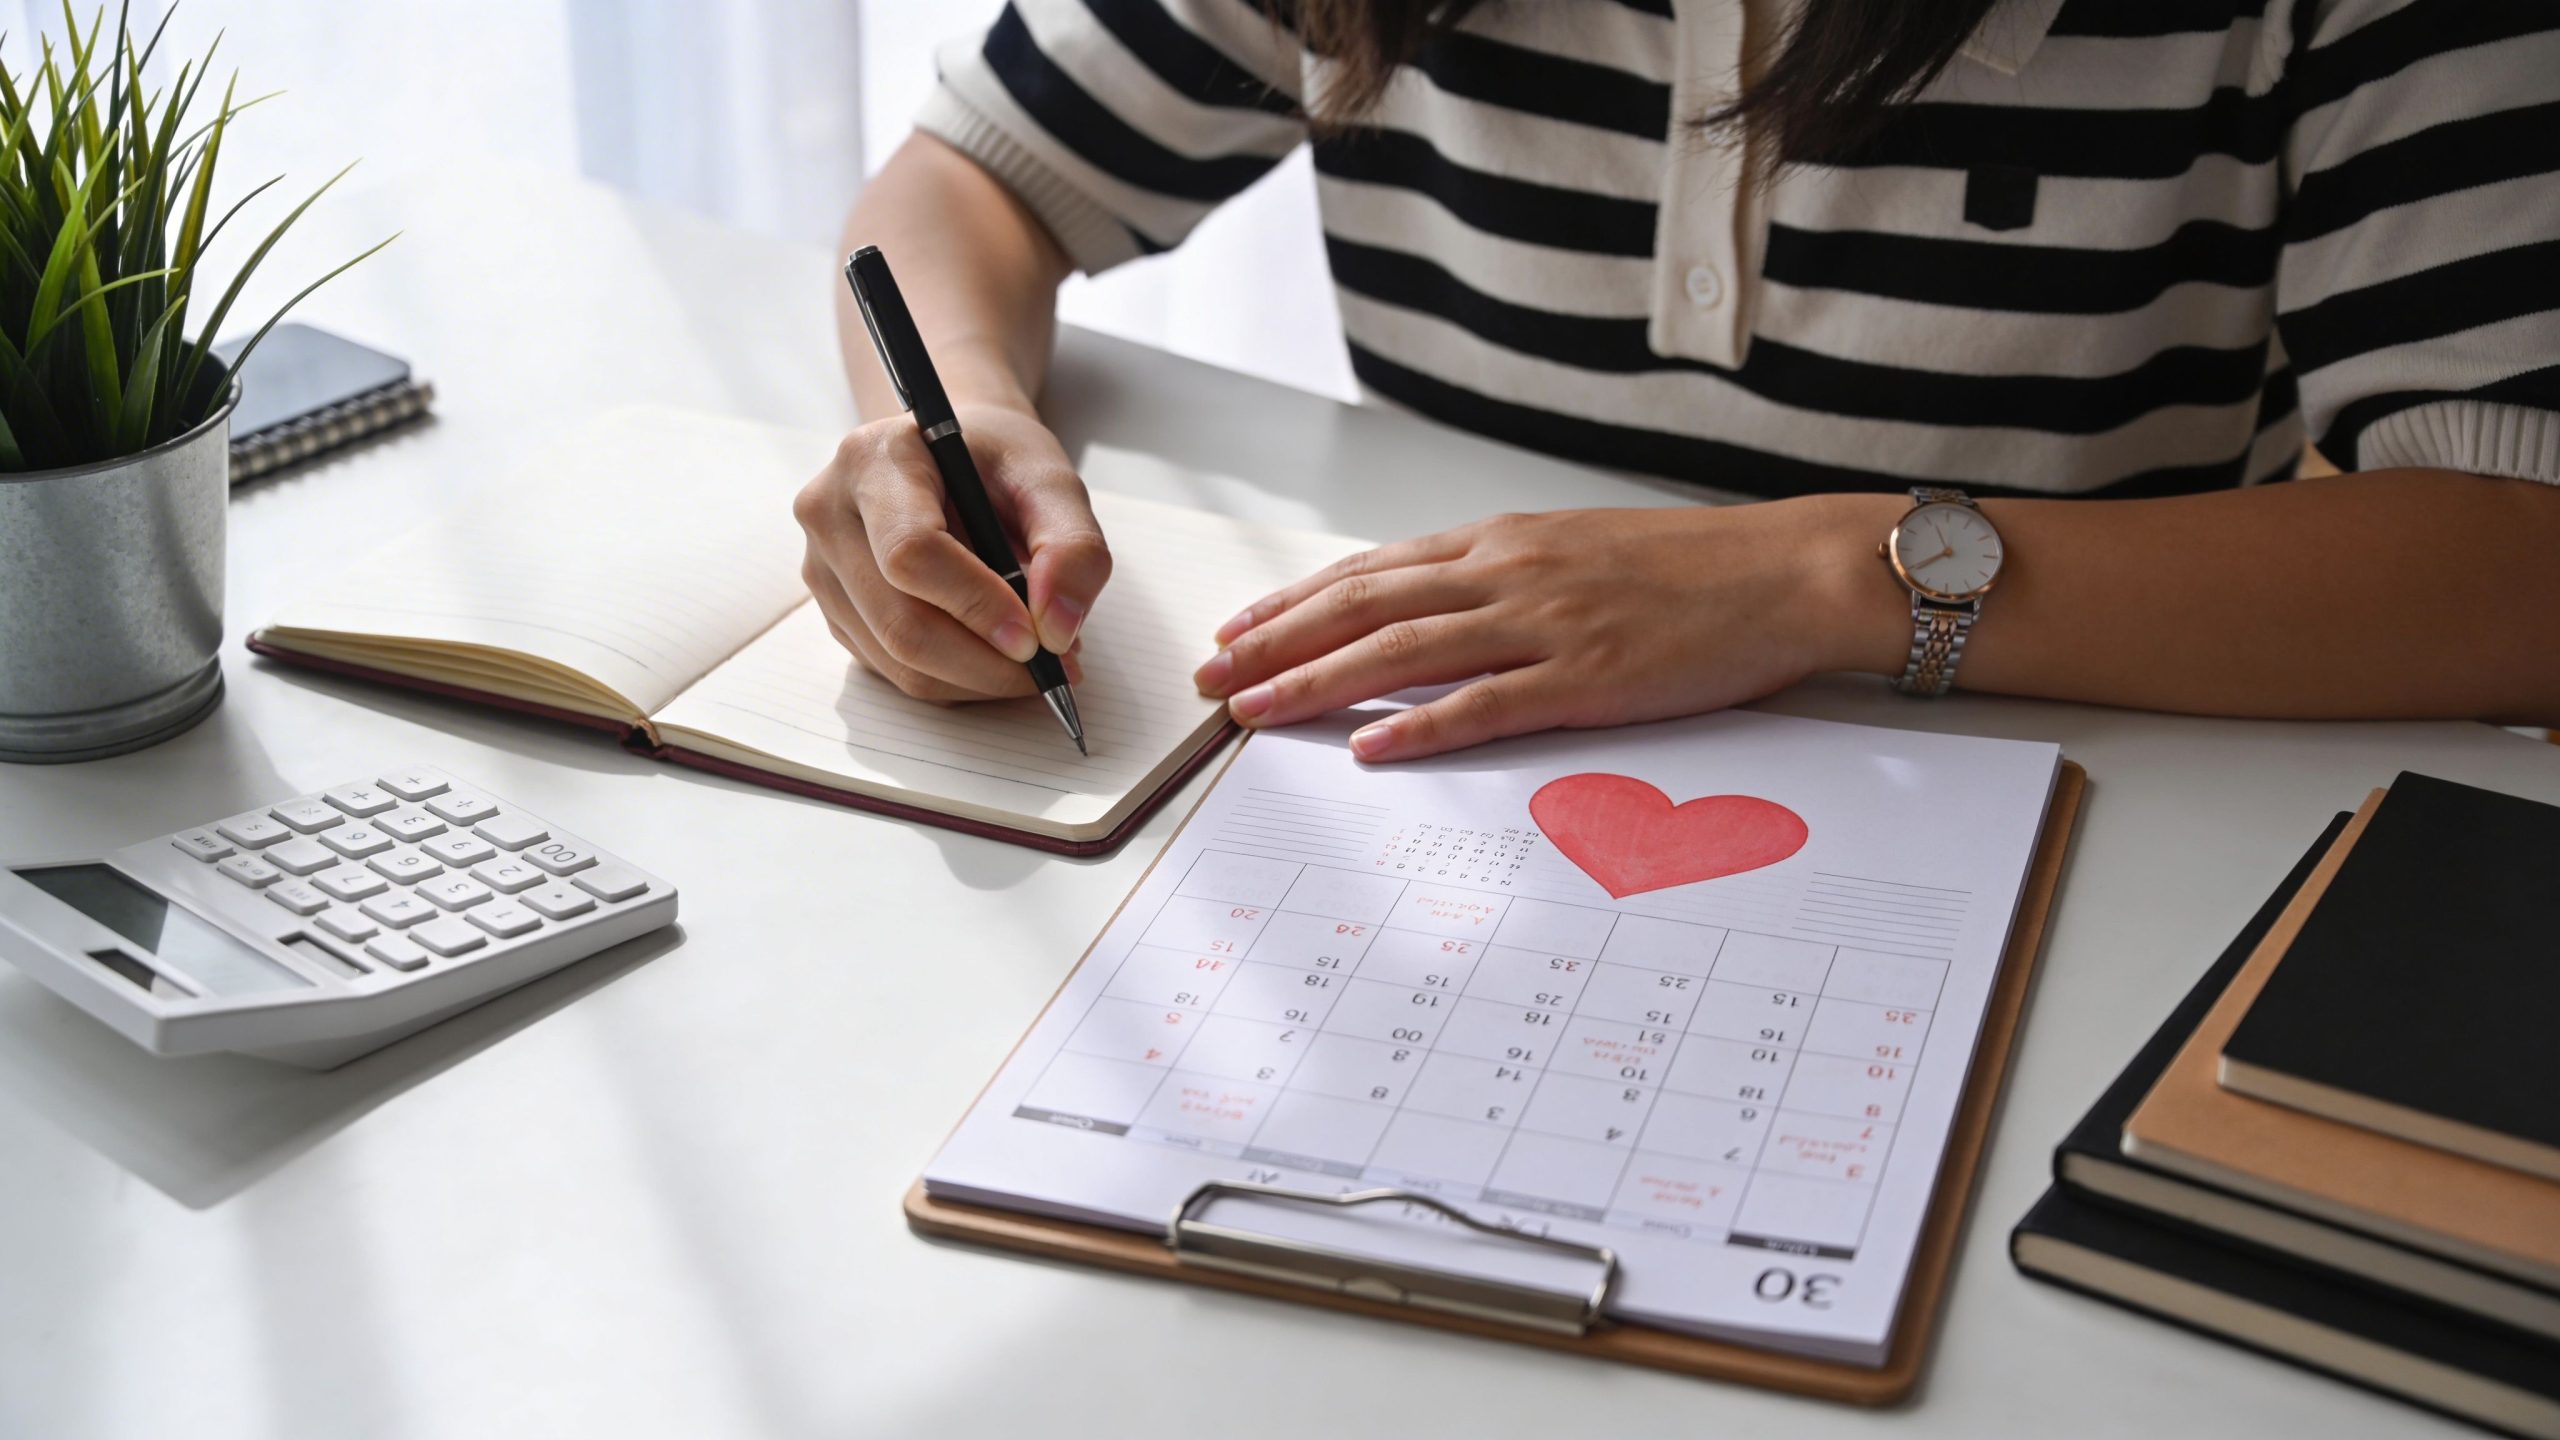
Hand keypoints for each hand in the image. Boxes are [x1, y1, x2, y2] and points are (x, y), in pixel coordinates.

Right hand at [794, 402, 1109, 699]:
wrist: (950, 454)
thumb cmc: (996, 460)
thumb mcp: (1050, 478)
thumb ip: (1073, 546)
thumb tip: (1058, 630)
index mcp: (873, 460)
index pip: (911, 553)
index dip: (977, 605)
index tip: (1037, 639)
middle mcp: (829, 514)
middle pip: (901, 623)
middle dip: (988, 663)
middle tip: (1057, 669)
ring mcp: (822, 568)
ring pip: (899, 661)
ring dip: (979, 679)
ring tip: (1037, 657)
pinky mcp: (835, 611)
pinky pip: (895, 672)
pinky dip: (958, 680)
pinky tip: (996, 654)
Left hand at [1192, 497, 1904, 760]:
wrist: (1784, 572)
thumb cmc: (1692, 568)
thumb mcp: (1578, 550)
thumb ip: (1503, 576)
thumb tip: (1432, 605)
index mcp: (1503, 541)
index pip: (1371, 569)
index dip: (1293, 601)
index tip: (1236, 627)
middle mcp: (1508, 573)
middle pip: (1362, 604)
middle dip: (1274, 641)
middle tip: (1211, 675)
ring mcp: (1542, 624)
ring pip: (1399, 650)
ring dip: (1315, 681)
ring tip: (1253, 710)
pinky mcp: (1584, 678)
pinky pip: (1482, 705)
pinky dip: (1416, 724)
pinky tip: (1366, 745)